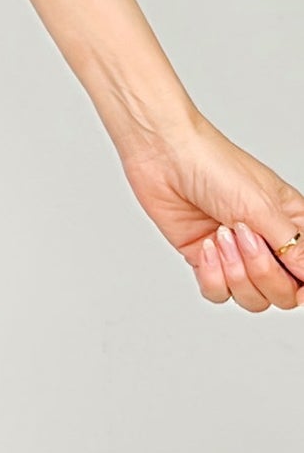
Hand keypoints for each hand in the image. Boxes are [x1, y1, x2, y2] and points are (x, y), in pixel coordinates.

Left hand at [121, 111, 303, 311]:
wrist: (163, 154)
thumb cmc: (213, 164)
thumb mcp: (262, 207)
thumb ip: (292, 247)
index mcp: (291, 225)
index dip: (303, 286)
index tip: (293, 281)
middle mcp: (265, 242)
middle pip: (282, 293)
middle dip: (262, 271)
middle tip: (243, 236)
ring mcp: (235, 253)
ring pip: (252, 298)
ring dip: (235, 272)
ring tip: (221, 236)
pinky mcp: (205, 259)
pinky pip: (218, 292)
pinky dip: (212, 275)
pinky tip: (205, 245)